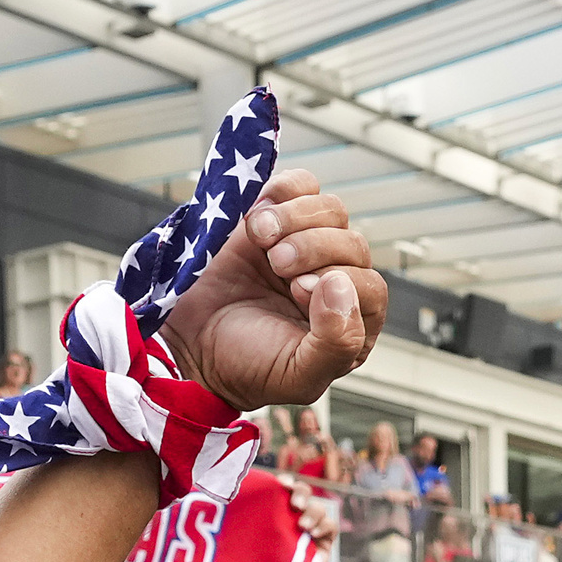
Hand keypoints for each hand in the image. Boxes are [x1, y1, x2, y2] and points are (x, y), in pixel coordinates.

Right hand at [158, 167, 384, 412]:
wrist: (190, 344)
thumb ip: (336, 343)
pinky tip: (258, 216)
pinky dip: (283, 191)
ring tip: (261, 237)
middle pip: (352, 243)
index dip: (337, 282)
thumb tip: (341, 284)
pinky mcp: (279, 218)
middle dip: (314, 249)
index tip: (296, 291)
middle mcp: (336, 280)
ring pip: (332, 210)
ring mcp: (308, 245)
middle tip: (277, 265)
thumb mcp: (298, 376)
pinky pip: (301, 185)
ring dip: (296, 218)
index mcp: (352, 324)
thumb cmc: (245, 365)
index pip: (370, 287)